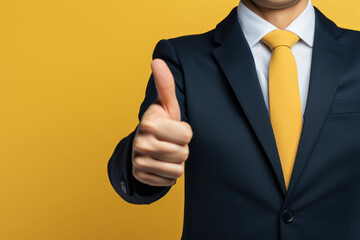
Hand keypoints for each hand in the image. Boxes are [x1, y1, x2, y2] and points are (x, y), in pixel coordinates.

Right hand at [131, 59, 192, 185]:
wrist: (145, 144)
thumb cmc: (161, 122)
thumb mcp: (166, 105)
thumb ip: (165, 84)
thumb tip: (157, 60)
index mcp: (148, 123)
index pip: (187, 135)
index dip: (185, 132)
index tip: (173, 128)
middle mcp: (140, 143)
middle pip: (183, 153)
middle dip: (182, 148)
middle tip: (170, 141)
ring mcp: (139, 161)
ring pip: (177, 170)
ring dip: (176, 162)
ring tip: (166, 152)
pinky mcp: (141, 176)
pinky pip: (169, 181)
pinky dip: (169, 174)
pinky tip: (161, 163)